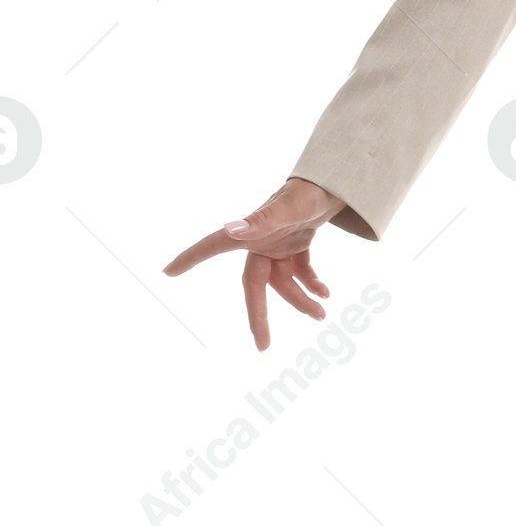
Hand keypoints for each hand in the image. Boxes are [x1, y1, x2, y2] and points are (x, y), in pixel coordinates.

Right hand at [164, 176, 346, 353]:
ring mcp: (279, 243)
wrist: (338, 179)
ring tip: (322, 313)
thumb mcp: (289, 207)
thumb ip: (261, 220)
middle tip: (263, 346)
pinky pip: (300, 270)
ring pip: (283, 282)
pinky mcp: (297, 243)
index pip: (213, 246)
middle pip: (255, 285)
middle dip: (259, 315)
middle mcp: (261, 240)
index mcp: (251, 232)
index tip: (167, 271)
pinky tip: (325, 293)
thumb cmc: (311, 189)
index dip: (190, 258)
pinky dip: (311, 283)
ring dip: (301, 299)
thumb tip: (231, 230)